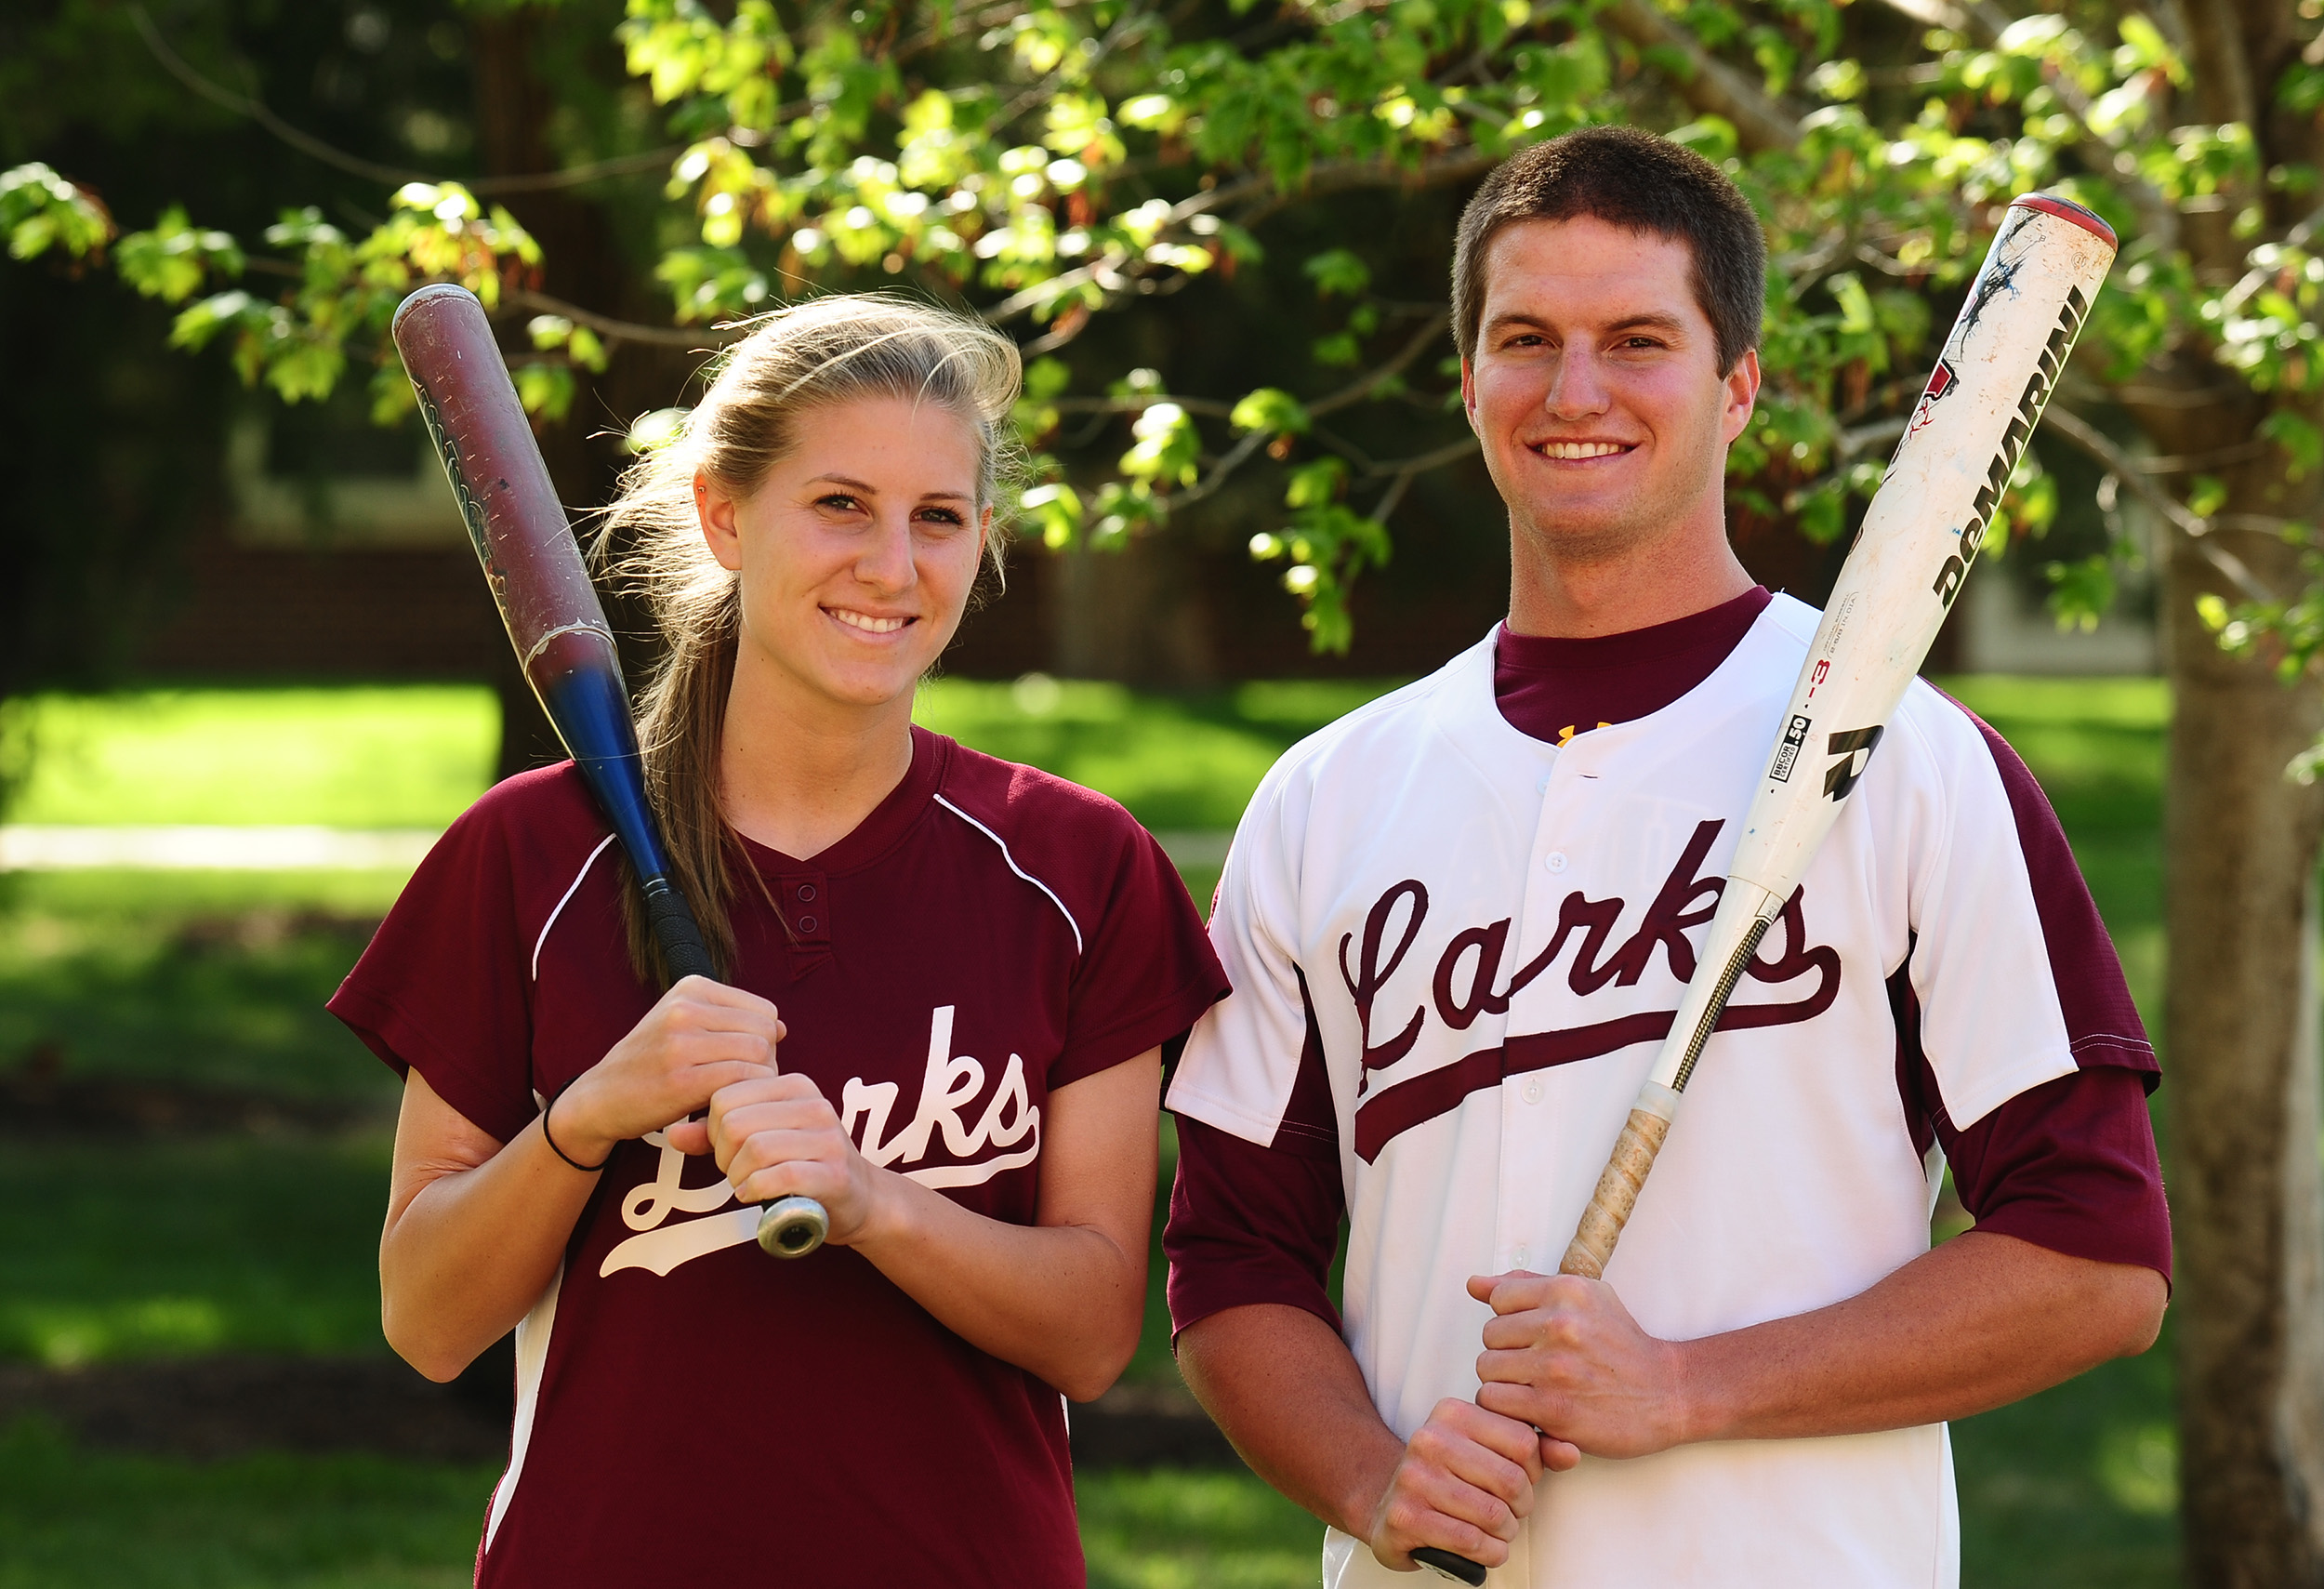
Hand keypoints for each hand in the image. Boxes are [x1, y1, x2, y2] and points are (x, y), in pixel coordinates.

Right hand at [552, 978, 783, 1164]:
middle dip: (764, 1062)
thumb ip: (732, 1021)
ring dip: (755, 1081)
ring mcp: (681, 1042)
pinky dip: (742, 1096)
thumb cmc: (650, 1063)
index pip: (764, 1011)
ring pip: (758, 1055)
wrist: (600, 1097)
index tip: (740, 1062)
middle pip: (765, 1032)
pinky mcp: (680, 1080)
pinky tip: (722, 1105)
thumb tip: (781, 1028)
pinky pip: (741, 1080)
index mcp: (691, 987)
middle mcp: (685, 1008)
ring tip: (731, 1093)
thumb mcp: (684, 1025)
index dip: (763, 1041)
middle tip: (740, 1083)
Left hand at [693, 1069, 885, 1243]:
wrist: (860, 1199)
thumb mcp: (761, 1140)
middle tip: (734, 1173)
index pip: (726, 1096)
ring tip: (746, 1184)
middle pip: (735, 1123)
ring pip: (754, 1148)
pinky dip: (756, 1189)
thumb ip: (717, 1135)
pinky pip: (779, 1175)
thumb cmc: (803, 1166)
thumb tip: (673, 1134)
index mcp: (794, 1086)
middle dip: (723, 1156)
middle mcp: (814, 1105)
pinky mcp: (834, 1173)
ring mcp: (827, 1138)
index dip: (713, 1130)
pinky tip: (755, 1196)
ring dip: (738, 1176)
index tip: (726, 1151)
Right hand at [1366, 1397, 1550, 1573]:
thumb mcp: (1487, 1450)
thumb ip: (1534, 1449)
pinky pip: (1470, 1541)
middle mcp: (1430, 1439)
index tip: (1518, 1480)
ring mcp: (1413, 1478)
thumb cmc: (1448, 1477)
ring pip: (1493, 1515)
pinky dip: (1488, 1552)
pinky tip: (1483, 1547)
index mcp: (1453, 1413)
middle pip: (1511, 1481)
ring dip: (1505, 1533)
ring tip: (1497, 1530)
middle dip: (1521, 1506)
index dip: (1532, 1471)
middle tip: (1511, 1512)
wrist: (1388, 1502)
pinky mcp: (1405, 1517)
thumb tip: (1571, 1452)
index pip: (1524, 1442)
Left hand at [1469, 1271, 1690, 1459]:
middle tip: (1534, 1366)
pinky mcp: (1554, 1408)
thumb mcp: (1584, 1298)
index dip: (1511, 1320)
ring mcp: (1555, 1368)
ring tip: (1532, 1388)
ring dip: (1504, 1382)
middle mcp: (1559, 1324)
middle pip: (1489, 1336)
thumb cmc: (1621, 1343)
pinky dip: (1507, 1409)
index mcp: (1566, 1291)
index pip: (1498, 1298)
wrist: (1667, 1392)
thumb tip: (1473, 1284)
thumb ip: (1526, 1287)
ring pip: (1487, 1369)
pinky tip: (1531, 1409)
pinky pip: (1496, 1401)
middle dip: (1506, 1352)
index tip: (1533, 1336)